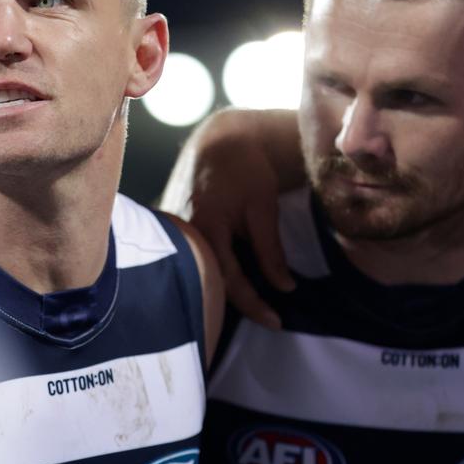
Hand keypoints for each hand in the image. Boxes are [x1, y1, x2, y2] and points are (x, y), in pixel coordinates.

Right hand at [161, 109, 299, 327]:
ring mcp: (178, 234)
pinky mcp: (179, 231)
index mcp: (206, 228)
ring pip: (202, 273)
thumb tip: (284, 287)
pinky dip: (217, 273)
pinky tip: (236, 281)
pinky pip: (197, 259)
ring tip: (257, 304)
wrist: (218, 142)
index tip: (277, 321)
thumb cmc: (243, 169)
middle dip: (241, 304)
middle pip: (211, 282)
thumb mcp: (262, 207)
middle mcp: (185, 235)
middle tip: (270, 319)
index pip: (229, 279)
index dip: (254, 304)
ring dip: (228, 290)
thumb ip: (269, 249)